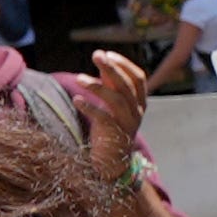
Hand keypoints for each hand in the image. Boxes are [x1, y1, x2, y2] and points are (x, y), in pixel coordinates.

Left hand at [75, 50, 159, 170]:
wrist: (112, 162)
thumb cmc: (111, 128)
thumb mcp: (112, 104)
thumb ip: (110, 84)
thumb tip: (103, 59)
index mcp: (140, 102)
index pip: (138, 78)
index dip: (124, 64)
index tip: (107, 54)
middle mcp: (137, 112)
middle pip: (127, 86)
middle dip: (112, 68)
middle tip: (96, 55)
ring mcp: (128, 124)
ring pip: (117, 100)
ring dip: (97, 87)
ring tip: (79, 78)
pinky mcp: (115, 135)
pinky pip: (104, 118)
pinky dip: (90, 108)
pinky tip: (76, 100)